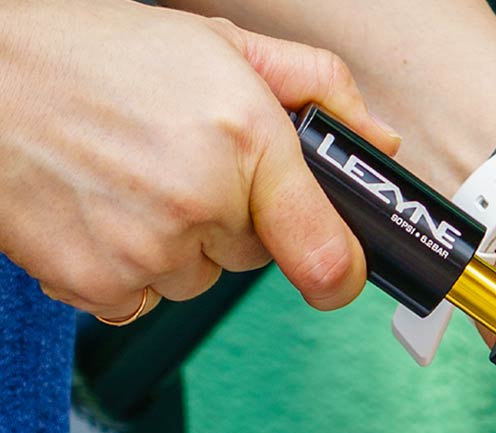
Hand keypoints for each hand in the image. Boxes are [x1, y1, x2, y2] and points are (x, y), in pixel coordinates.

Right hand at [0, 0, 397, 318]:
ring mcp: (149, 254)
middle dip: (229, 218)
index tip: (337, 270)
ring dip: (174, 243)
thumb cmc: (92, 55)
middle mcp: (201, 202)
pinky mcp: (101, 289)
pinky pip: (141, 302)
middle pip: (253, 256)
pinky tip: (96, 211)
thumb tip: (380, 141)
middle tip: (174, 160)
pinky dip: (123, 268)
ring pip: (196, 279)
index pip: (328, 255)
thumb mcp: (214, 44)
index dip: (340, 267)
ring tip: (124, 178)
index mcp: (243, 139)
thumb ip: (312, 88)